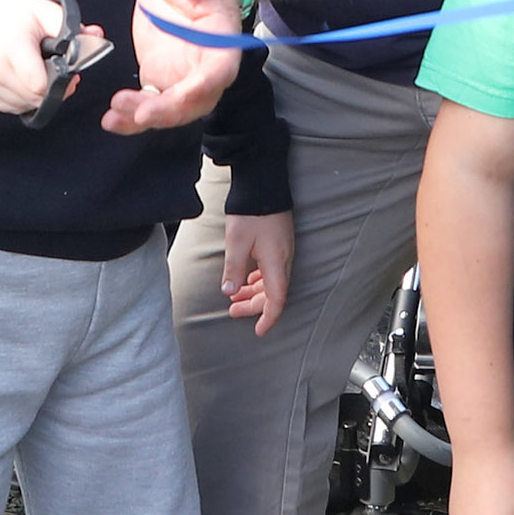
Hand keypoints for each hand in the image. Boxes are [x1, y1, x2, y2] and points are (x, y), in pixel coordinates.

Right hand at [0, 0, 104, 116]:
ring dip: (37, 94)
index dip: (60, 83)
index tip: (67, 71)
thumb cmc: (16, 14)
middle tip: (55, 70)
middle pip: (35, 98)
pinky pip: (11, 106)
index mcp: (10, 47)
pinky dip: (23, 97)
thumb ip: (71, 27)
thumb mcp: (44, 11)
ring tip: (37, 70)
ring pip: (24, 105)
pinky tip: (23, 77)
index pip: (40, 86)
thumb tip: (97, 37)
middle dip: (52, 89)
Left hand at [103, 0, 242, 133]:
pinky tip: (112, 119)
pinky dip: (131, 116)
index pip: (219, 70)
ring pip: (171, 109)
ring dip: (144, 118)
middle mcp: (206, 64)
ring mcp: (182, 74)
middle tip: (138, 114)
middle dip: (167, 112)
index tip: (181, 96)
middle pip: (194, 100)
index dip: (202, 86)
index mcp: (220, 38)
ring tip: (114, 117)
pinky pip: (149, 104)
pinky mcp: (160, 77)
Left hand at [221, 211, 293, 335]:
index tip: (258, 331)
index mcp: (276, 262)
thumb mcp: (236, 242)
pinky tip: (248, 279)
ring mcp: (283, 251)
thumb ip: (233, 269)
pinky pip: (272, 270)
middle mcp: (283, 259)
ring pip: (272, 282)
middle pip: (273, 293)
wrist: (264, 184)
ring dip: (254, 292)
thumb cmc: (251, 211)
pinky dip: (259, 279)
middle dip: (253, 306)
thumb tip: (230, 292)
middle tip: (233, 312)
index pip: (276, 300)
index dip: (268, 318)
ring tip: (235, 298)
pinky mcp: (279, 244)